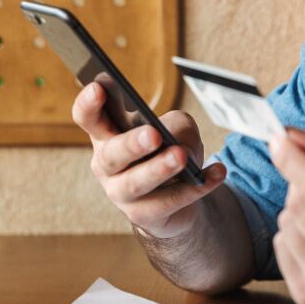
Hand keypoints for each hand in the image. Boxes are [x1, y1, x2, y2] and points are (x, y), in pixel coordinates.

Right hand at [72, 82, 225, 237]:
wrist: (176, 198)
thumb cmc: (168, 150)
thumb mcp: (176, 128)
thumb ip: (175, 126)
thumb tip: (178, 143)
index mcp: (106, 135)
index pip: (88, 118)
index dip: (88, 104)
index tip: (98, 88)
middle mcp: (107, 166)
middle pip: (112, 154)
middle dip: (132, 144)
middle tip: (154, 134)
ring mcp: (121, 194)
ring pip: (136, 183)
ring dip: (160, 169)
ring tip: (182, 156)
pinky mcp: (143, 216)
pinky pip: (168, 202)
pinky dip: (195, 188)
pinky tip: (216, 173)